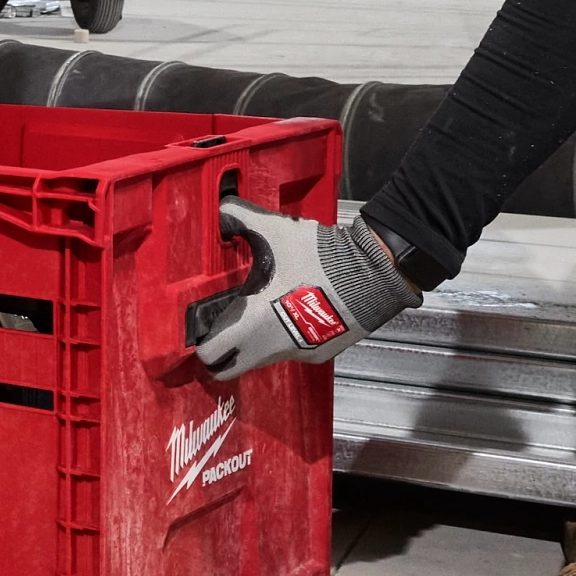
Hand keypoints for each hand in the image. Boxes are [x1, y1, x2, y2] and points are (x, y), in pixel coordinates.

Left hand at [188, 196, 416, 378]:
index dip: (202, 344)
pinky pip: (289, 351)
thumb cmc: (321, 258)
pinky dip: (281, 338)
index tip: (201, 328)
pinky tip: (287, 311)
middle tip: (221, 325)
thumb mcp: (275, 232)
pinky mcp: (319, 353)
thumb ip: (241, 219)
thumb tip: (221, 208)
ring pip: (261, 358)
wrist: (373, 275)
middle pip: (232, 367)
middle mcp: (272, 348)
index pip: (212, 356)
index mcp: (253, 326)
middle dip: (223, 351)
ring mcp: (297, 353)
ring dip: (253, 341)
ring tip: (256, 310)